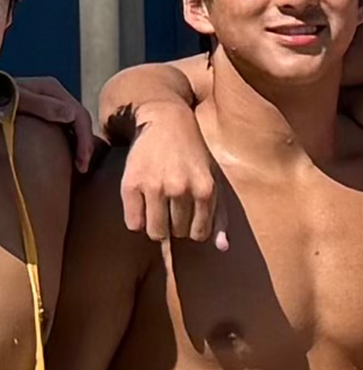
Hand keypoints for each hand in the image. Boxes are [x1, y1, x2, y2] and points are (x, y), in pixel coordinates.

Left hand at [16, 77, 94, 172]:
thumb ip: (42, 105)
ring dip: (79, 144)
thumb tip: (72, 115)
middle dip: (85, 144)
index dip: (84, 139)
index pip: (79, 115)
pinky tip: (66, 154)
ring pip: (73, 124)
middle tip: (82, 168)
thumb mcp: (17, 100)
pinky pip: (62, 127)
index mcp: (53, 89)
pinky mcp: (42, 113)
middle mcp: (54, 95)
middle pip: (79, 119)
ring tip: (78, 164)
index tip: (81, 162)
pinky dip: (69, 140)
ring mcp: (49, 103)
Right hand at [121, 101, 227, 248]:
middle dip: (174, 225)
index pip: (198, 234)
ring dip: (156, 225)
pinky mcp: (131, 184)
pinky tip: (143, 202)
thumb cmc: (193, 154)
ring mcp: (155, 187)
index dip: (192, 228)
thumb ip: (220, 215)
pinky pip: (133, 224)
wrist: (165, 120)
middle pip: (176, 234)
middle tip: (171, 204)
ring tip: (157, 206)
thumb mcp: (213, 179)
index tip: (188, 213)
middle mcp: (181, 189)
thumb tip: (222, 249)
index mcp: (205, 189)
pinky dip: (138, 219)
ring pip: (155, 232)